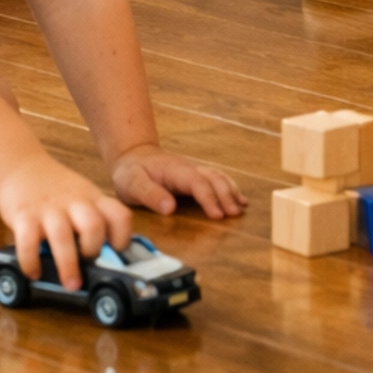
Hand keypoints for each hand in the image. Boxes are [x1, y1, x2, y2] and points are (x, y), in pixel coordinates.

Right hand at [0, 150, 131, 290]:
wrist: (20, 166)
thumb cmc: (54, 188)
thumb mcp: (81, 196)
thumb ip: (93, 218)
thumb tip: (106, 256)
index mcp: (92, 199)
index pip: (119, 215)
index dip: (123, 237)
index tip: (116, 253)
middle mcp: (73, 203)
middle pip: (93, 225)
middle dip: (93, 250)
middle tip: (88, 265)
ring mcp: (48, 209)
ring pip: (62, 236)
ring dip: (68, 265)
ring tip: (70, 284)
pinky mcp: (23, 216)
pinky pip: (28, 242)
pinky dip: (31, 262)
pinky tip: (34, 272)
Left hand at [112, 142, 248, 221]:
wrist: (133, 156)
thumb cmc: (131, 172)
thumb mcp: (132, 184)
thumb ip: (150, 194)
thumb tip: (170, 208)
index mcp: (175, 170)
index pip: (197, 183)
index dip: (209, 198)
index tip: (218, 215)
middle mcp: (189, 168)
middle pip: (213, 178)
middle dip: (226, 195)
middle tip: (234, 214)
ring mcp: (194, 171)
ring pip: (218, 177)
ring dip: (231, 191)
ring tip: (240, 208)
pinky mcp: (195, 176)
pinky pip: (217, 179)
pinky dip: (230, 188)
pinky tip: (239, 200)